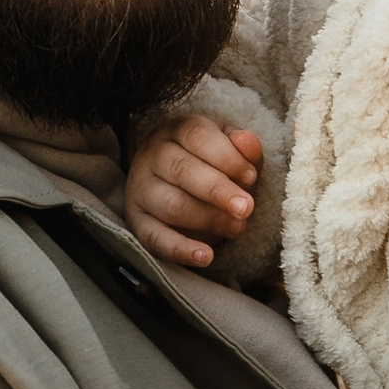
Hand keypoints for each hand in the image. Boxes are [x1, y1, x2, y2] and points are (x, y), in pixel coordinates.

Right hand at [127, 118, 261, 272]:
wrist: (173, 180)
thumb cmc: (210, 163)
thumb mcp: (229, 148)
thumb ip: (242, 147)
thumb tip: (247, 142)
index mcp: (177, 131)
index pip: (197, 136)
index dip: (227, 157)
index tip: (251, 177)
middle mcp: (153, 156)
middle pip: (182, 170)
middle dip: (218, 191)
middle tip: (246, 208)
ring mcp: (141, 189)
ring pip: (172, 205)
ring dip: (208, 219)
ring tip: (237, 228)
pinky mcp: (138, 222)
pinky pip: (154, 238)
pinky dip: (180, 249)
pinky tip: (205, 256)